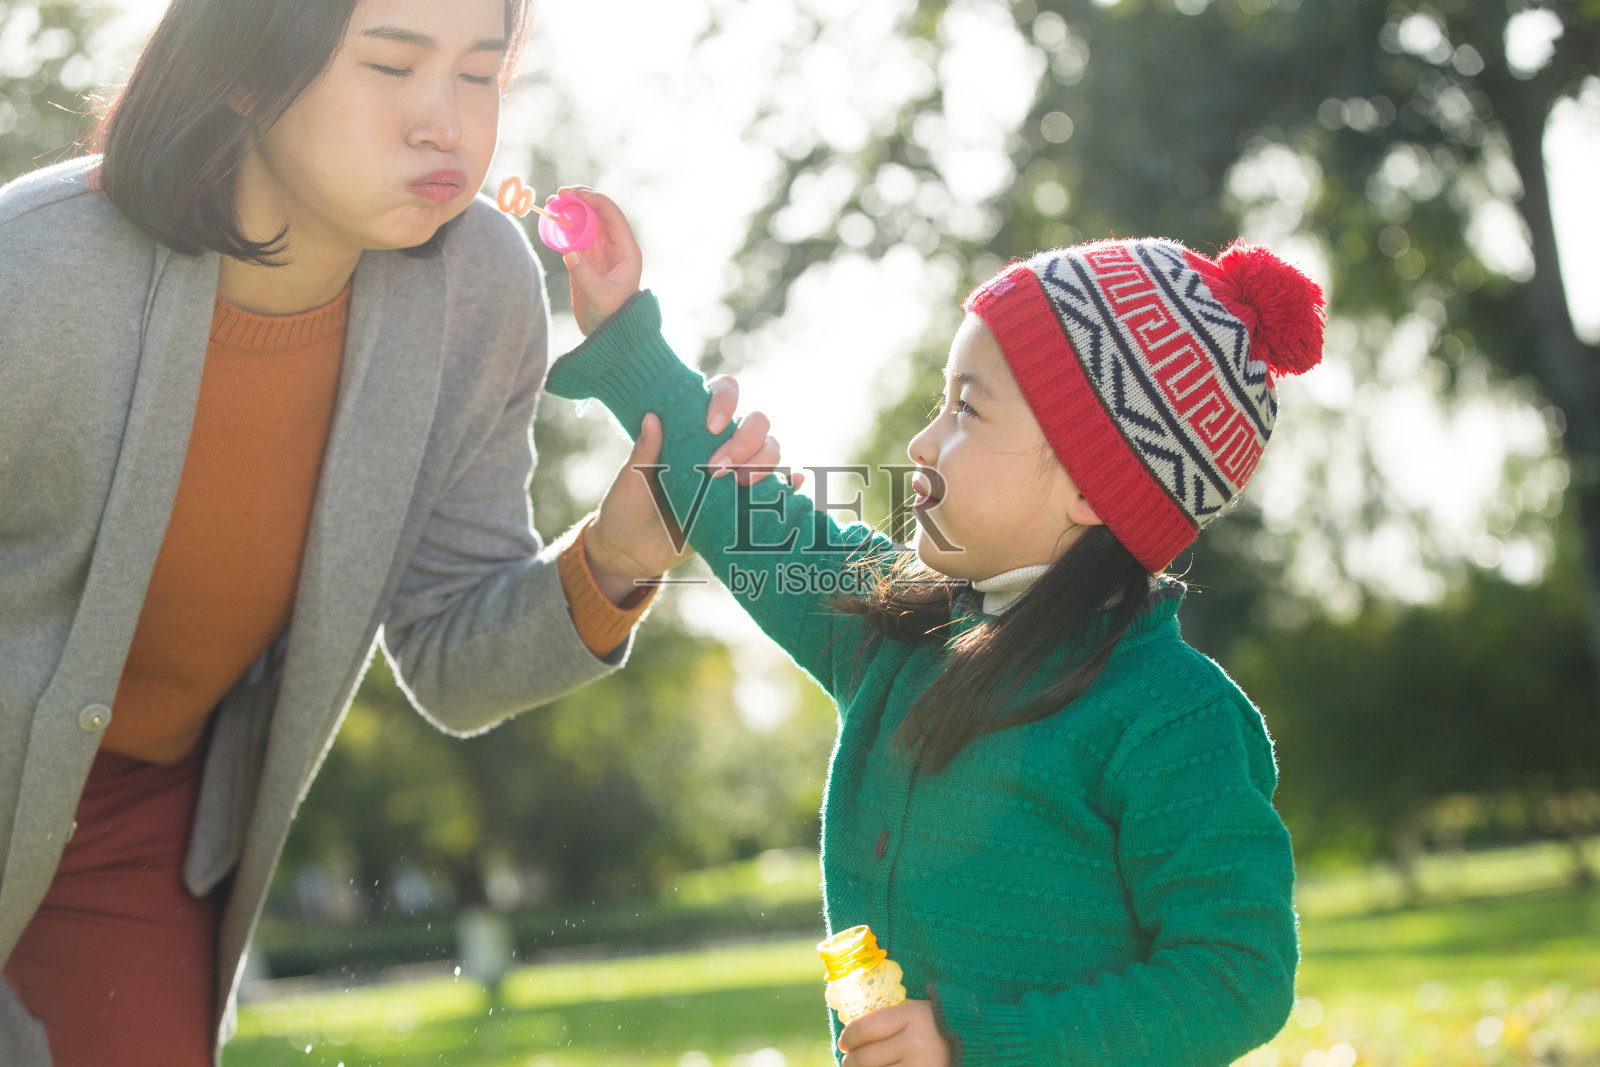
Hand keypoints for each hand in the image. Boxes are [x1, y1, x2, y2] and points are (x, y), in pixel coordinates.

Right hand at [557, 186, 641, 333]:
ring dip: (569, 211)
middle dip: (579, 200)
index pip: (612, 216)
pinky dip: (563, 228)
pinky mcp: (586, 260)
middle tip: (558, 194)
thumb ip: (586, 275)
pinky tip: (551, 222)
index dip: (594, 200)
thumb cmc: (613, 317)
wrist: (608, 334)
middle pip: (598, 213)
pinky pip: (574, 237)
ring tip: (552, 204)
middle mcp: (614, 247)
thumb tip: (569, 252)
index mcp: (626, 251)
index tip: (574, 194)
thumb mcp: (602, 297)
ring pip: (585, 223)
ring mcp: (599, 252)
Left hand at [585, 376, 802, 604]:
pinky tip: (793, 483)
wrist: (632, 553)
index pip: (723, 395)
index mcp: (692, 428)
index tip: (712, 426)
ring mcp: (736, 474)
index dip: (726, 401)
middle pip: (757, 423)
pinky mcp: (744, 503)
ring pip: (771, 450)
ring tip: (741, 484)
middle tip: (718, 468)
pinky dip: (791, 481)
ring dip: (764, 462)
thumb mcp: (631, 479)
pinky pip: (779, 487)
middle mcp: (720, 445)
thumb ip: (644, 451)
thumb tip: (652, 417)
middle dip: (746, 440)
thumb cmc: (628, 508)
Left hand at [839, 1001, 951, 1066]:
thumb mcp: (918, 1012)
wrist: (975, 1045)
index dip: (849, 1038)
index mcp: (914, 1016)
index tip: (844, 1042)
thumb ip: (892, 1016)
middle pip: (866, 1058)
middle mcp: (917, 1043)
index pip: (865, 1028)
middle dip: (850, 1061)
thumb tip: (853, 1027)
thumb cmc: (939, 1027)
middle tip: (848, 1061)